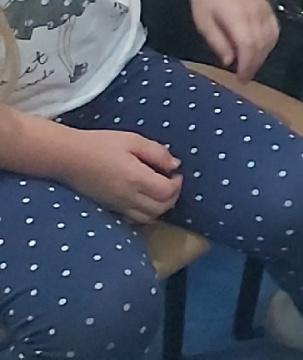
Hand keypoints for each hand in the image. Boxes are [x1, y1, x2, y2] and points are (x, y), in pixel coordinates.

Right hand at [59, 129, 181, 223]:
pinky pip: (133, 219)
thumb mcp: (133, 140)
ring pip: (148, 218)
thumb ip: (158, 153)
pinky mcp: (108, 208)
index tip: (175, 173)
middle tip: (171, 182)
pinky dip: (144, 214)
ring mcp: (117, 205)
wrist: (67, 157)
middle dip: (172, 197)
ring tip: (159, 191)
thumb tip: (175, 165)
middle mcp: (128, 196)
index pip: (167, 192)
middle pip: (161, 208)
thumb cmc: (100, 144)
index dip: (178, 184)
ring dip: (160, 208)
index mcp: (136, 178)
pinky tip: (143, 199)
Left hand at [188, 0, 278, 78]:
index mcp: (237, 17)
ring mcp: (264, 8)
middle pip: (261, 44)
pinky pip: (275, 28)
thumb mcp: (204, 24)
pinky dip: (271, 42)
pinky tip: (262, 49)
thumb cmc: (204, 0)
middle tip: (245, 76)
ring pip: (271, 37)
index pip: (248, 46)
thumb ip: (218, 43)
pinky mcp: (267, 5)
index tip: (241, 78)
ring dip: (263, 54)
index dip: (247, 65)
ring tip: (252, 64)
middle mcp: (254, 12)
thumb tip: (230, 62)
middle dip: (255, 63)